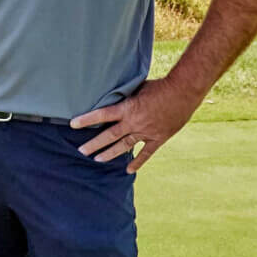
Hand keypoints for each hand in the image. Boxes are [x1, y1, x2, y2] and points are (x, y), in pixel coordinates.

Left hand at [72, 76, 206, 172]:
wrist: (183, 91)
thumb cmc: (160, 85)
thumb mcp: (138, 88)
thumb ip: (126, 96)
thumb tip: (113, 97)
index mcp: (127, 108)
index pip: (102, 115)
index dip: (86, 120)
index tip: (73, 125)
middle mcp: (134, 122)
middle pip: (109, 135)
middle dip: (94, 144)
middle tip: (81, 151)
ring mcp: (146, 132)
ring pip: (124, 146)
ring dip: (109, 153)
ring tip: (97, 160)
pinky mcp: (158, 138)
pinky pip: (146, 153)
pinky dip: (138, 162)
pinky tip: (128, 170)